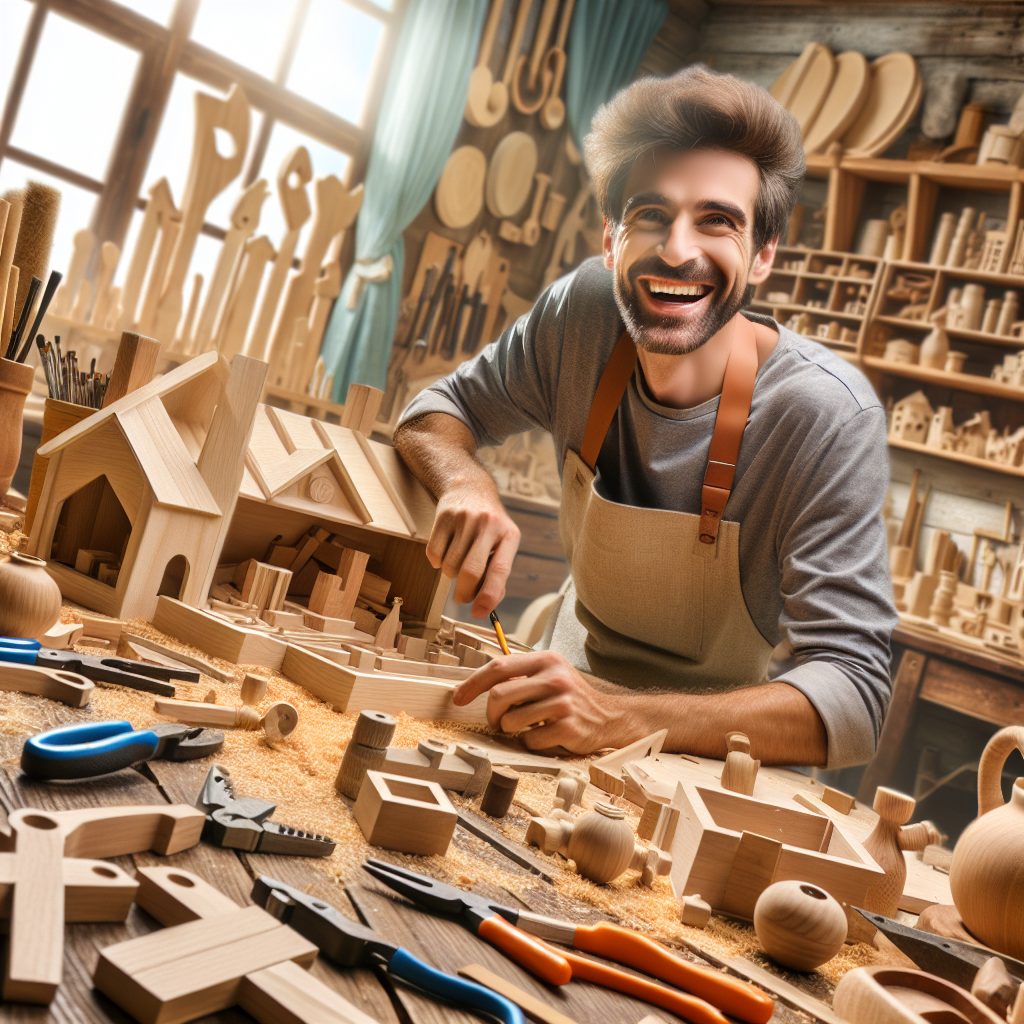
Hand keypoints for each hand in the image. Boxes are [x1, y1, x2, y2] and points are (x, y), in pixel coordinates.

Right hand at [427, 479, 519, 617]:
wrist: (469, 487)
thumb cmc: (489, 525)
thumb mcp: (503, 543)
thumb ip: (498, 573)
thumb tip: (486, 604)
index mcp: (509, 535)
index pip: (499, 571)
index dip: (489, 596)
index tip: (479, 613)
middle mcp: (488, 525)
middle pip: (471, 572)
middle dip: (464, 594)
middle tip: (462, 599)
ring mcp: (465, 519)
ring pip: (449, 566)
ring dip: (450, 574)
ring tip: (458, 559)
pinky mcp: (443, 517)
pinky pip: (433, 554)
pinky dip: (437, 561)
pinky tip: (446, 548)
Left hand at [452, 651, 619, 752]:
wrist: (608, 717)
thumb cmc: (569, 697)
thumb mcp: (548, 674)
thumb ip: (519, 675)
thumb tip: (476, 683)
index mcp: (546, 660)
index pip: (499, 667)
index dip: (473, 683)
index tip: (458, 697)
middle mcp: (555, 678)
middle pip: (500, 696)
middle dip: (491, 714)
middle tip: (498, 721)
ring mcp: (562, 704)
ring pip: (512, 721)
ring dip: (511, 729)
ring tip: (525, 726)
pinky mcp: (567, 728)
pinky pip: (530, 740)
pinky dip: (530, 742)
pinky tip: (544, 735)